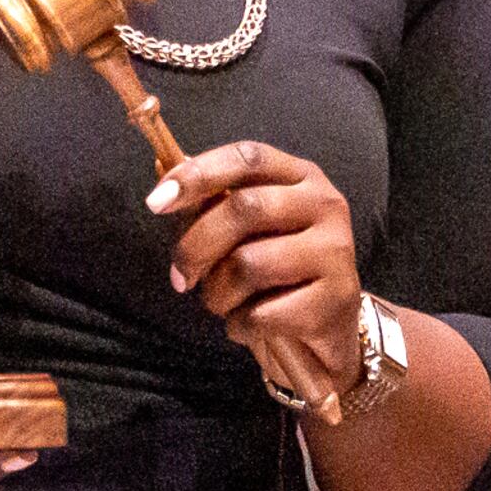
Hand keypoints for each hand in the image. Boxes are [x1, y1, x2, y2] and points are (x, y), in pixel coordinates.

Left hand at [150, 140, 361, 401]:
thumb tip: (161, 166)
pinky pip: (263, 313)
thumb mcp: (244, 234)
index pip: (247, 158)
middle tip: (180, 277)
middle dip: (196, 247)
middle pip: (244, 208)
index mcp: (300, 177)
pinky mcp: (335, 298)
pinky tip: (250, 325)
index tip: (156, 201)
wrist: (325, 331)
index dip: (197, 174)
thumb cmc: (275, 275)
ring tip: (223, 304)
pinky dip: (241, 325)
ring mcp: (335, 250)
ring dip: (217, 294)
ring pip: (248, 264)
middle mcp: (325, 204)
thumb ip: (209, 202)